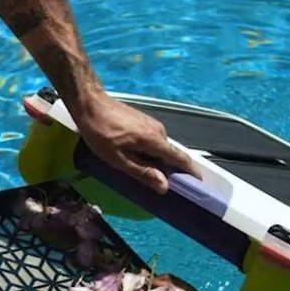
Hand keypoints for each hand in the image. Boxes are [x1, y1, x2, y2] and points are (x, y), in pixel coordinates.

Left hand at [72, 93, 200, 192]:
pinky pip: (154, 140)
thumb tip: (165, 186)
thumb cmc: (101, 133)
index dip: (191, 171)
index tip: (199, 182)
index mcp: (154, 140)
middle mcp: (159, 130)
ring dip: (157, 160)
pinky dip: (151, 151)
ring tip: (144, 172)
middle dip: (169, 169)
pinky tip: (137, 156)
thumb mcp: (118, 159)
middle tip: (161, 185)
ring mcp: (152, 123)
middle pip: (170, 154)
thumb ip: (143, 172)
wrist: (91, 104)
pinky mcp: (144, 121)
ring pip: (160, 147)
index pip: (179, 157)